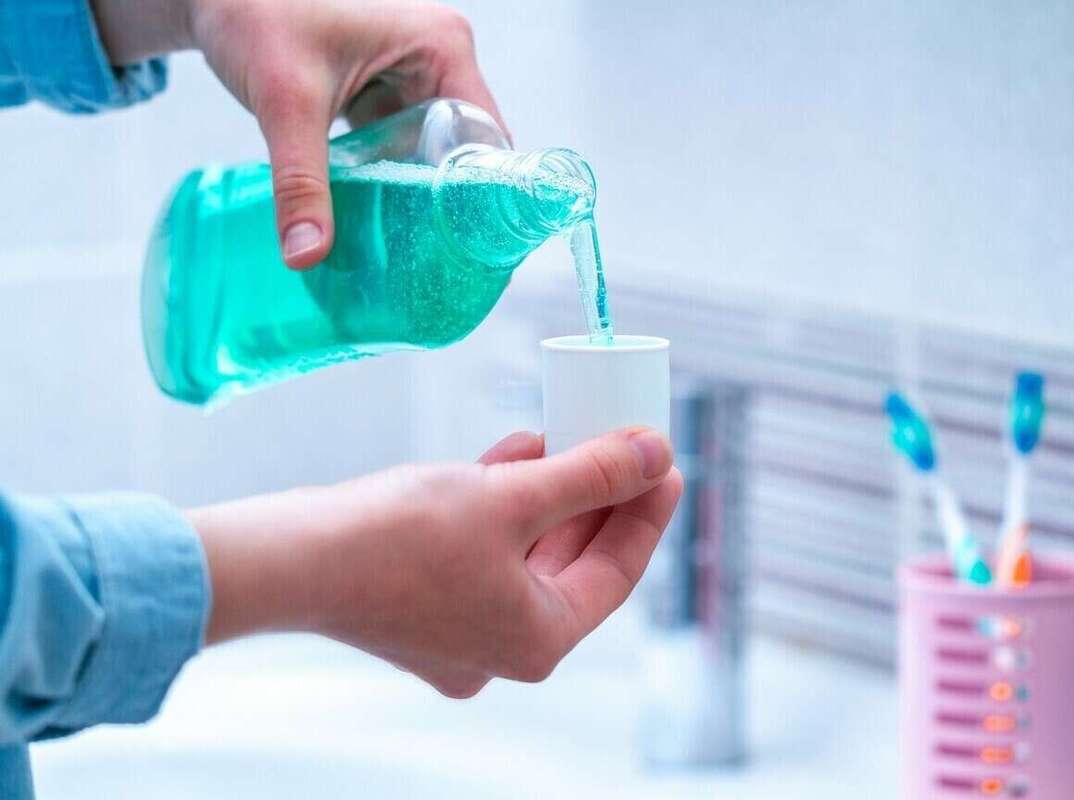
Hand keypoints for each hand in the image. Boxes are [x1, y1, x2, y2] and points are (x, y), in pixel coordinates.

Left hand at [93, 0, 505, 268]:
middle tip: (441, 263)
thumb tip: (306, 255)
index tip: (471, 250)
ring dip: (420, 195)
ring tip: (417, 254)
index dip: (482, 193)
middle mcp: (438, 59)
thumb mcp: (286, 103)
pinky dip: (392, 180)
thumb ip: (300, 182)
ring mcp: (412, 75)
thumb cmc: (255, 14)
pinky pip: (401, 145)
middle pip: (464, 150)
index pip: (486, 136)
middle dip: (449, 203)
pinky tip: (383, 221)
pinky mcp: (384, 91)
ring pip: (432, 152)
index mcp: (442, 47)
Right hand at [190, 429, 682, 697]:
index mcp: (536, 640)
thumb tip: (654, 453)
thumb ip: (590, 474)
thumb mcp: (511, 497)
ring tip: (569, 432)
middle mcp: (502, 645)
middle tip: (625, 442)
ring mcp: (460, 628)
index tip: (667, 462)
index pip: (617, 570)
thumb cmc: (395, 539)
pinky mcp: (425, 601)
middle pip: (573, 560)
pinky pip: (487, 548)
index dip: (646, 509)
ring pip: (529, 550)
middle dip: (597, 495)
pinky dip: (505, 503)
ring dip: (550, 490)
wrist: (287, 558)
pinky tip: (515, 452)